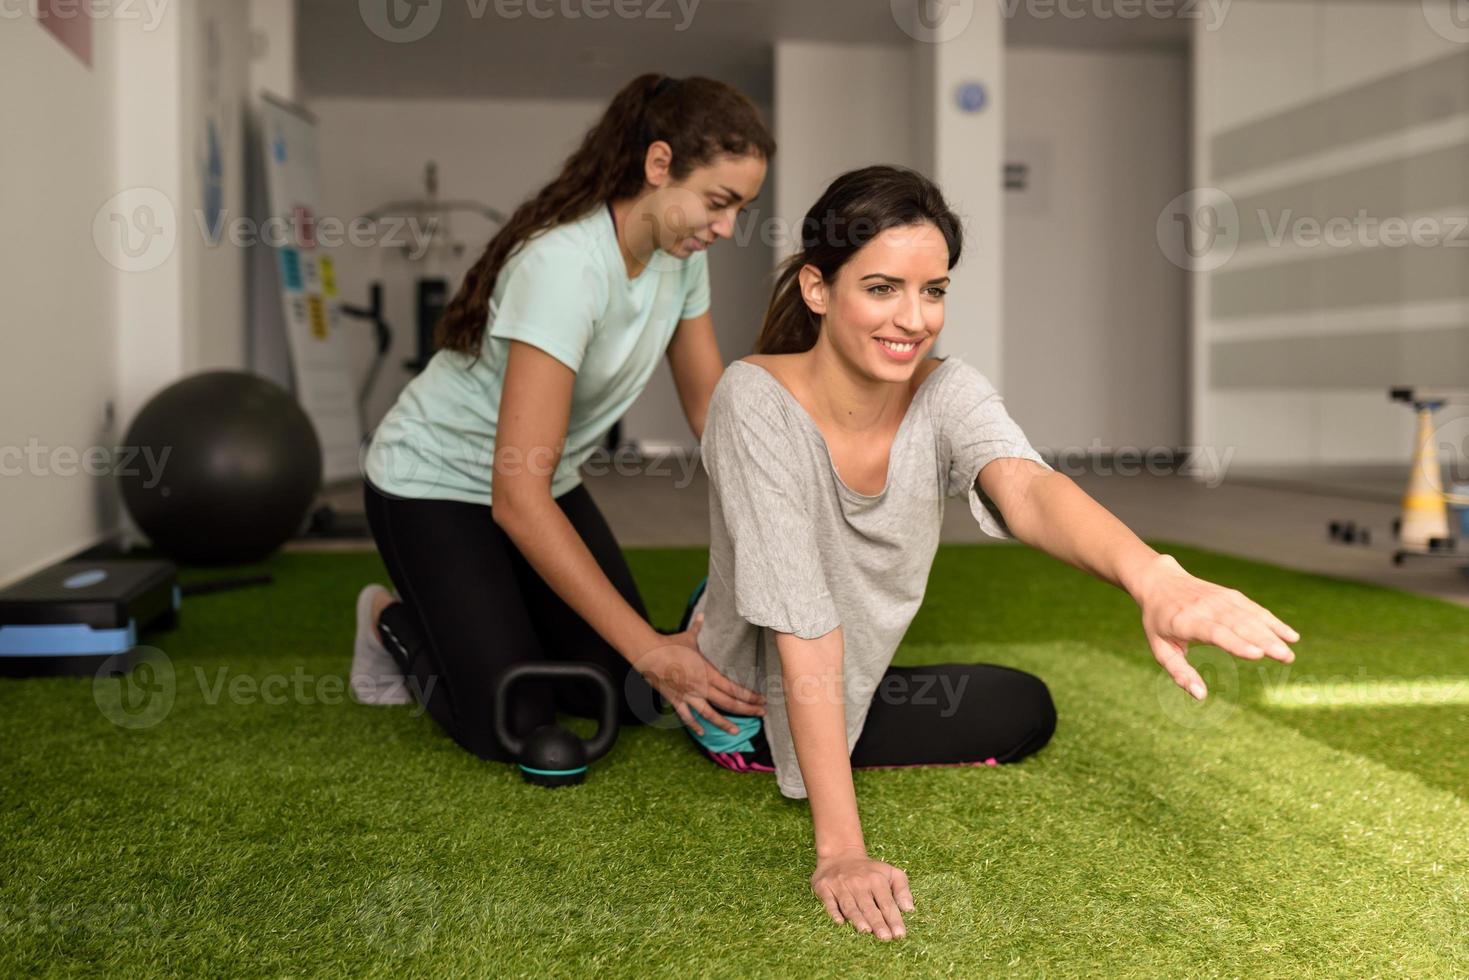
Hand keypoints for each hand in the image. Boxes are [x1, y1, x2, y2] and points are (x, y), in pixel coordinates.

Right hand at [632, 613, 765, 735]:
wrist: (649, 654)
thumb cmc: (670, 645)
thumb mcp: (689, 637)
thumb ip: (698, 628)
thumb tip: (702, 614)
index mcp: (708, 673)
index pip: (733, 689)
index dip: (749, 696)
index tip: (761, 700)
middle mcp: (701, 687)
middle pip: (728, 703)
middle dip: (746, 710)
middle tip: (761, 714)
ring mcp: (688, 696)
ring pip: (710, 715)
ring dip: (724, 724)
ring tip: (736, 731)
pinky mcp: (676, 700)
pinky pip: (687, 717)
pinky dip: (694, 725)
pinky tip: (702, 733)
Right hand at [811, 846, 913, 940]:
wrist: (840, 854)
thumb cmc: (870, 870)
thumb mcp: (890, 872)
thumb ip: (902, 889)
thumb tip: (909, 910)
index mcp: (876, 879)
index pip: (886, 902)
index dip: (893, 919)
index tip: (899, 934)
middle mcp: (858, 883)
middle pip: (869, 906)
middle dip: (877, 922)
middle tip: (885, 937)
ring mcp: (840, 885)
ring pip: (850, 905)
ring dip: (857, 918)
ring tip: (865, 931)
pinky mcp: (824, 887)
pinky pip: (828, 901)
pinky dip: (833, 911)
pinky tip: (839, 921)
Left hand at [1132, 554, 1300, 699]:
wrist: (1160, 582)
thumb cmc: (1158, 622)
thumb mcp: (1160, 648)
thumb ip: (1180, 673)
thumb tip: (1200, 696)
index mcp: (1185, 621)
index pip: (1215, 632)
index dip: (1236, 643)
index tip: (1257, 654)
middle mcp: (1206, 608)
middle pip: (1239, 625)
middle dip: (1264, 641)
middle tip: (1286, 658)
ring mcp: (1221, 599)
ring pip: (1250, 616)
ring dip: (1273, 633)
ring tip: (1290, 652)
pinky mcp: (1231, 595)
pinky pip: (1255, 609)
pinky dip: (1273, 621)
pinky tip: (1290, 635)